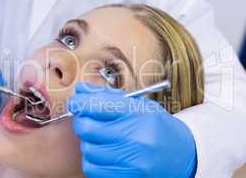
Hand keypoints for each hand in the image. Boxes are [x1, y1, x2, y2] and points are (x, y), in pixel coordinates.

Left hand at [68, 82, 196, 177]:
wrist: (182, 154)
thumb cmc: (157, 126)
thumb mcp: (138, 105)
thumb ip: (108, 96)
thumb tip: (81, 90)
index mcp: (139, 114)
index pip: (98, 105)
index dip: (80, 102)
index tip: (76, 102)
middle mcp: (136, 138)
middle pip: (86, 128)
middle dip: (82, 122)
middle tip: (90, 120)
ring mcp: (132, 161)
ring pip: (87, 149)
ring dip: (89, 142)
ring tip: (104, 139)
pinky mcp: (127, 177)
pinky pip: (92, 168)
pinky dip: (93, 160)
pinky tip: (106, 154)